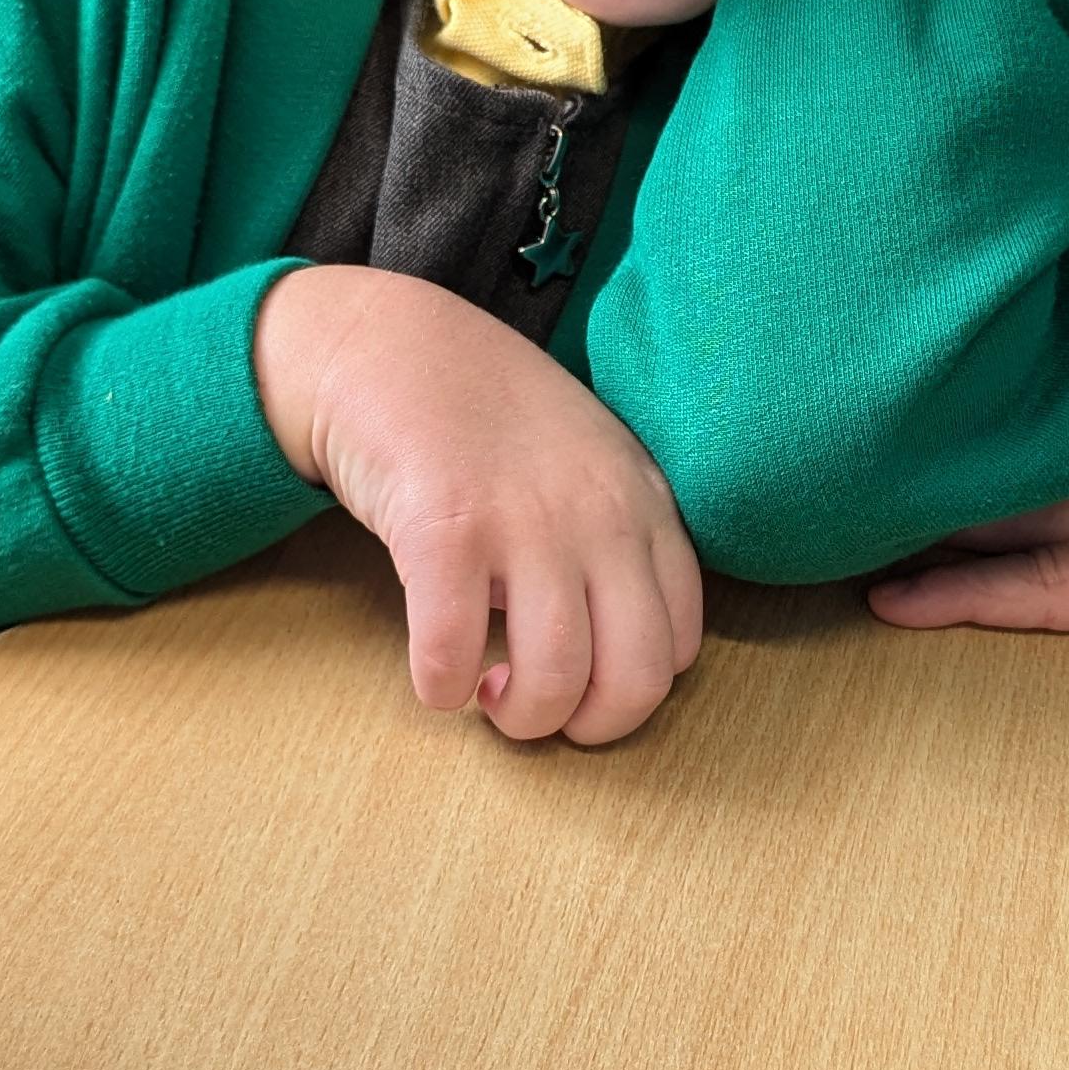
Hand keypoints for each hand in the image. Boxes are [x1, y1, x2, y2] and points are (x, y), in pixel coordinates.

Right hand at [253, 265, 701, 744]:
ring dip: (517, 718)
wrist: (388, 343)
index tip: (579, 682)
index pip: (680, 644)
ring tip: (485, 692)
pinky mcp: (445, 528)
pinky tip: (434, 673)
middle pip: (635, 680)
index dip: (628, 691)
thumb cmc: (486, 414)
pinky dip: (441, 689)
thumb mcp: (591, 461)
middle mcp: (602, 514)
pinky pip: (453, 655)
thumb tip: (612, 647)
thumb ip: (620, 540)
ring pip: (553, 683)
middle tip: (535, 710)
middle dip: (584, 726)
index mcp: (645, 504)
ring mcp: (526, 520)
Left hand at [868, 327, 1068, 734]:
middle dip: (942, 553)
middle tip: (837, 555)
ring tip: (864, 500)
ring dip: (959, 496)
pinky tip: (933, 439)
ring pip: (1024, 493)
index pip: (1056, 598)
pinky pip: (1043, 436)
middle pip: (1024, 550)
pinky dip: (997, 439)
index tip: (888, 607)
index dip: (974, 605)